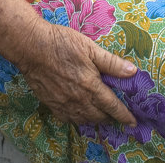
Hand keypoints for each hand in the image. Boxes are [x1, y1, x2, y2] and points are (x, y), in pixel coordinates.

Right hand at [14, 21, 138, 126]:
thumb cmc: (62, 43)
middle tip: (117, 116)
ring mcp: (63, 103)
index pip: (112, 106)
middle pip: (99, 116)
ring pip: (84, 119)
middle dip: (110, 118)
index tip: (132, 121)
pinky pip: (68, 118)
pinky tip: (79, 114)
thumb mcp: (90, 48)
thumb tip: (132, 71)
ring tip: (101, 116)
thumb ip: (111, 63)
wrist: (32, 47)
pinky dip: (77, 119)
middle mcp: (78, 99)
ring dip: (94, 119)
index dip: (124, 115)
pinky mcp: (51, 104)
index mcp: (90, 86)